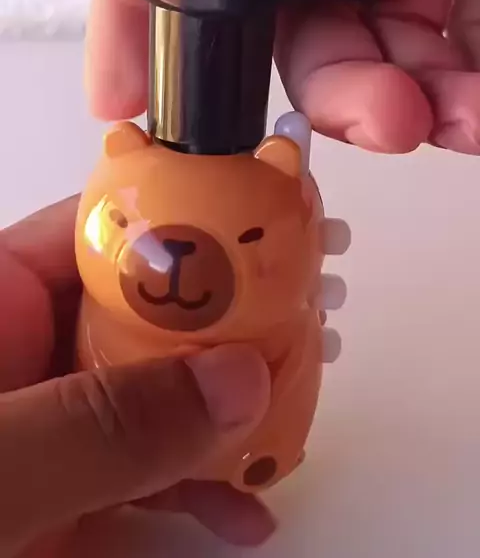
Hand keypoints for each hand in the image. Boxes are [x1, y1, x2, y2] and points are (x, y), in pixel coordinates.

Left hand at [0, 197, 273, 557]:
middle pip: (143, 315)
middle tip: (305, 330)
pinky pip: (136, 475)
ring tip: (293, 422)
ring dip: (224, 414)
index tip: (268, 240)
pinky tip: (242, 508)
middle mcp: (20, 351)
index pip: (98, 231)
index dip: (185, 226)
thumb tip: (236, 379)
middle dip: (226, 329)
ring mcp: (41, 426)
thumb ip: (96, 425)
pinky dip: (193, 490)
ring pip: (151, 397)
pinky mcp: (53, 497)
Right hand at [19, 0, 479, 153]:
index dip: (157, 18)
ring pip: (390, 50)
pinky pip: (473, 56)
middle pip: (302, 19)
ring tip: (436, 121)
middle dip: (326, 86)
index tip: (133, 97)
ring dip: (404, 105)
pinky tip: (478, 110)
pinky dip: (471, 99)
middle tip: (363, 118)